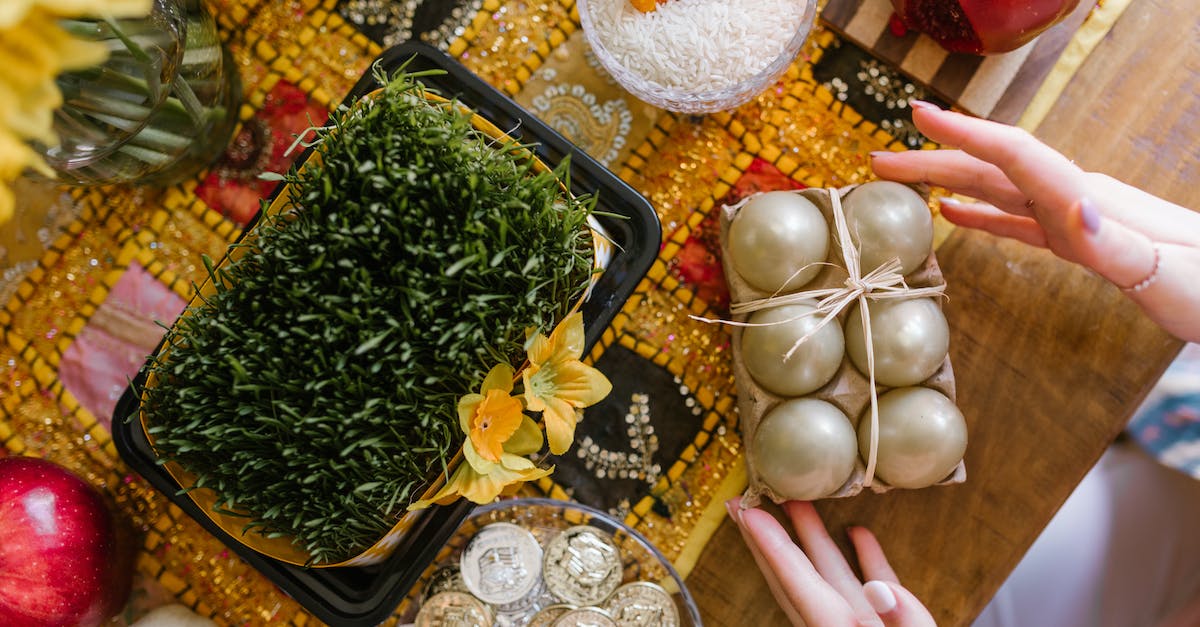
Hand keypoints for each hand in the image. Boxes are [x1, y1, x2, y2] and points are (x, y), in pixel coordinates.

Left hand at [726, 498, 934, 626]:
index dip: (772, 546)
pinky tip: (859, 533)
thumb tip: (881, 588)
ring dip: (813, 540)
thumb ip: (903, 621)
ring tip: (795, 501)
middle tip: (742, 503)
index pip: (799, 584)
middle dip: (770, 540)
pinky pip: (869, 591)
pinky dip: (864, 561)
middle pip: (796, 580)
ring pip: (829, 580)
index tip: (746, 514)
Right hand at [870, 102, 1199, 342]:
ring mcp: (1074, 217)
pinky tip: (950, 215)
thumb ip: (1112, 241)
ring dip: (946, 180)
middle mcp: (1074, 200)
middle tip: (879, 157)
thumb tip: (1069, 206)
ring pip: (997, 190)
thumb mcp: (1166, 273)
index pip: (1015, 156)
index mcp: (1087, 201)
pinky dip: (978, 214)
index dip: (963, 134)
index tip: (917, 114)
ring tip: (901, 177)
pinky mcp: (1076, 241)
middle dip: (935, 156)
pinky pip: (1014, 221)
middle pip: (993, 167)